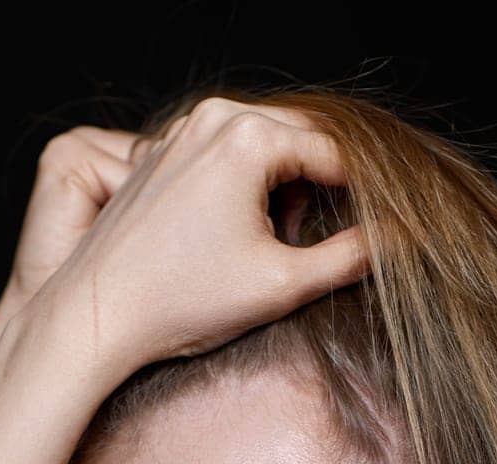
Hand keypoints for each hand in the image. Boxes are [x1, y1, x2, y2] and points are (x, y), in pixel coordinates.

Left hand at [18, 96, 370, 398]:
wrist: (100, 314)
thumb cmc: (183, 300)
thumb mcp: (282, 283)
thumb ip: (349, 258)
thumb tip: (397, 242)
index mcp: (249, 136)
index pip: (336, 156)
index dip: (365, 199)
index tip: (380, 236)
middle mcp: (214, 117)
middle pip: (301, 142)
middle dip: (322, 190)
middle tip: (326, 246)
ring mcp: (183, 131)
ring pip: (265, 147)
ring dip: (285, 188)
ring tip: (278, 246)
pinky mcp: (162, 154)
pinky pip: (227, 155)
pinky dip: (248, 186)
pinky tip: (239, 238)